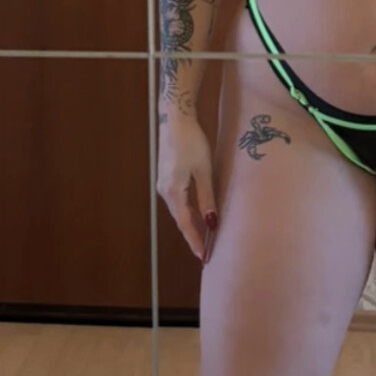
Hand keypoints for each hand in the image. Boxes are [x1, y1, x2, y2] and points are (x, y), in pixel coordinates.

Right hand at [157, 114, 217, 263]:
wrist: (175, 119)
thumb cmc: (192, 142)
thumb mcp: (204, 170)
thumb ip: (207, 197)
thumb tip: (212, 222)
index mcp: (173, 191)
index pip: (186, 223)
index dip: (195, 240)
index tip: (203, 257)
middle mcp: (164, 191)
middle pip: (181, 219)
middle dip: (193, 236)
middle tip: (205, 252)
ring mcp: (163, 183)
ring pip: (179, 210)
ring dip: (191, 224)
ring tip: (204, 237)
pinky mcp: (167, 176)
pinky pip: (178, 200)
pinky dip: (188, 211)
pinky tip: (198, 214)